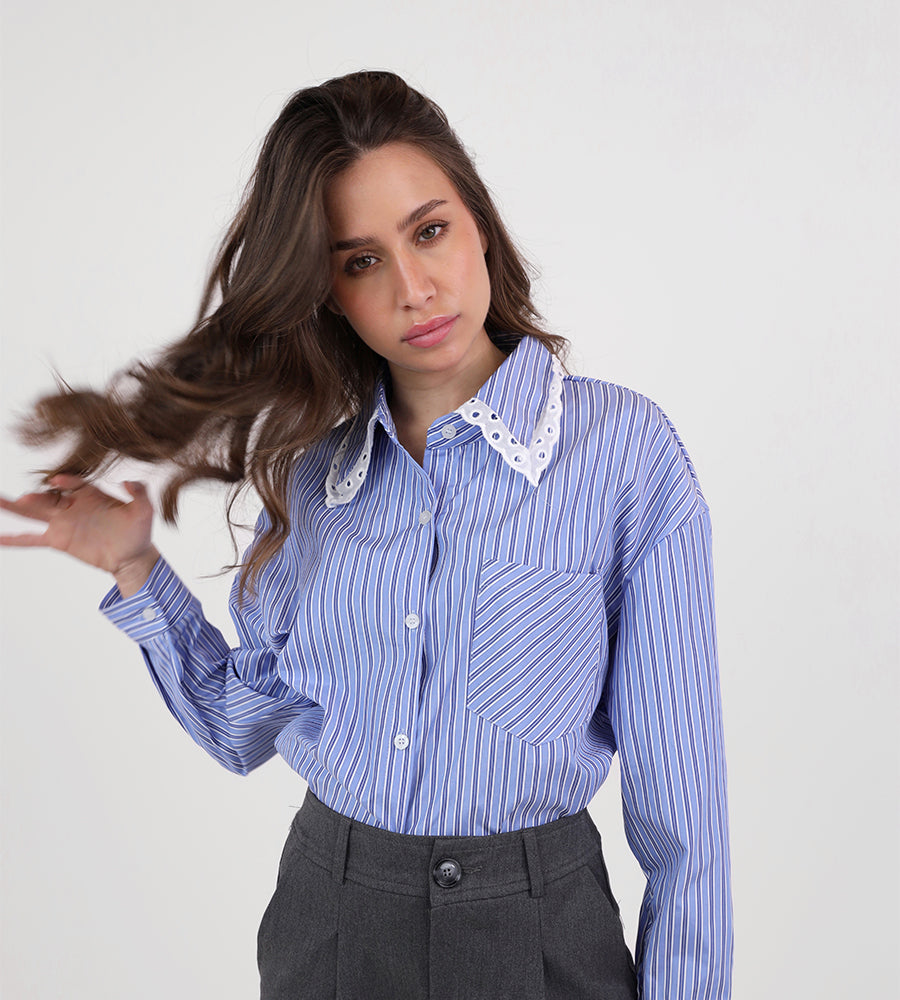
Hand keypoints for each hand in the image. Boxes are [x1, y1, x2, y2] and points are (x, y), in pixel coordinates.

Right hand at [0, 475, 158, 596]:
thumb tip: (128, 481)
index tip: (57, 483)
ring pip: (34, 513)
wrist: (134, 557)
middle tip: (21, 497)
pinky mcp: (59, 540)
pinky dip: (15, 539)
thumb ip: (140, 492)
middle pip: (48, 497)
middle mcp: (73, 505)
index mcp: (91, 493)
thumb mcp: (145, 509)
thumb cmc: (139, 531)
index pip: (74, 484)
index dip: (66, 483)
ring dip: (16, 508)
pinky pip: (33, 539)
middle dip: (33, 497)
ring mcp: (64, 522)